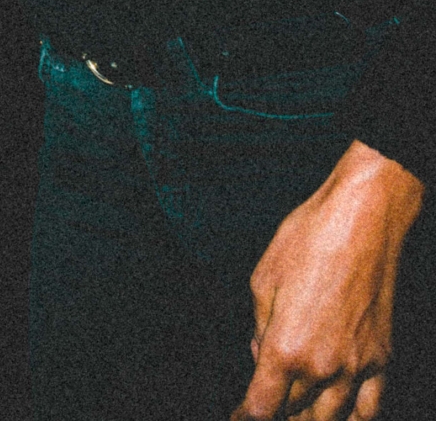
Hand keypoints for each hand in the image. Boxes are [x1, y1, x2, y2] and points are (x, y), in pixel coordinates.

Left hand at [233, 141, 423, 420]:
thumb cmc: (309, 237)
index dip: (246, 416)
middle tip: (267, 402)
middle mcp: (321, 367)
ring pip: (328, 417)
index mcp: (285, 348)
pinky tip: (341, 416)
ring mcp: (355, 367)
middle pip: (293, 413)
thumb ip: (259, 325)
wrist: (363, 220)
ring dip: (308, 417)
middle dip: (276, 411)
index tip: (240, 416)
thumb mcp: (263, 277)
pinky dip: (352, 420)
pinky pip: (368, 409)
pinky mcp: (380, 358)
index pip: (262, 407)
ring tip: (297, 408)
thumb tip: (260, 354)